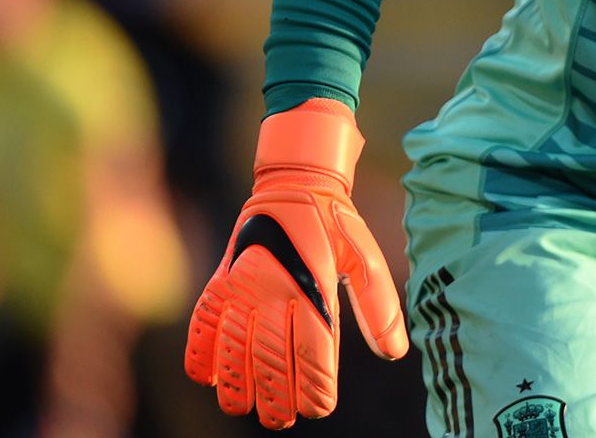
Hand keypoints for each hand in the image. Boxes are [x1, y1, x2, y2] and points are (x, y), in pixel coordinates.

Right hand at [183, 99, 408, 427]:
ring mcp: (243, 285)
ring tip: (246, 408)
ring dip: (237, 384)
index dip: (315, 387)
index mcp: (314, 285)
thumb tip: (395, 353)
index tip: (320, 408)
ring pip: (232, 348)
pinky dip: (200, 352)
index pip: (313, 351)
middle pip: (270, 358)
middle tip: (283, 420)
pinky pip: (203, 322)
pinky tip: (208, 378)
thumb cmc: (337, 225)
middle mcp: (275, 289)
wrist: (296, 181)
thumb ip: (379, 307)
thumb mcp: (366, 259)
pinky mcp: (221, 280)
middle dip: (276, 396)